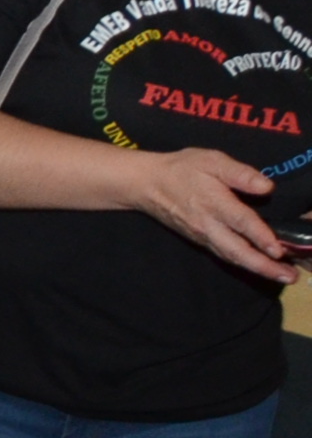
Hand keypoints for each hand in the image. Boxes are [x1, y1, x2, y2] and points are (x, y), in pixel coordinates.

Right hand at [132, 146, 293, 281]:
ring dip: (257, 268)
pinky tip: (258, 266)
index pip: (241, 222)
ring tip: (282, 276)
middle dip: (264, 265)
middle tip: (290, 277)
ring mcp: (203, 236)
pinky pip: (225, 255)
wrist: (147, 184)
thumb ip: (240, 173)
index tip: (279, 251)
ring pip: (232, 257)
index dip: (261, 237)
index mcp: (214, 203)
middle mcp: (209, 225)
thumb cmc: (182, 169)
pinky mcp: (200, 240)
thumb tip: (266, 187)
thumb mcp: (212, 160)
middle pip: (238, 250)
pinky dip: (243, 263)